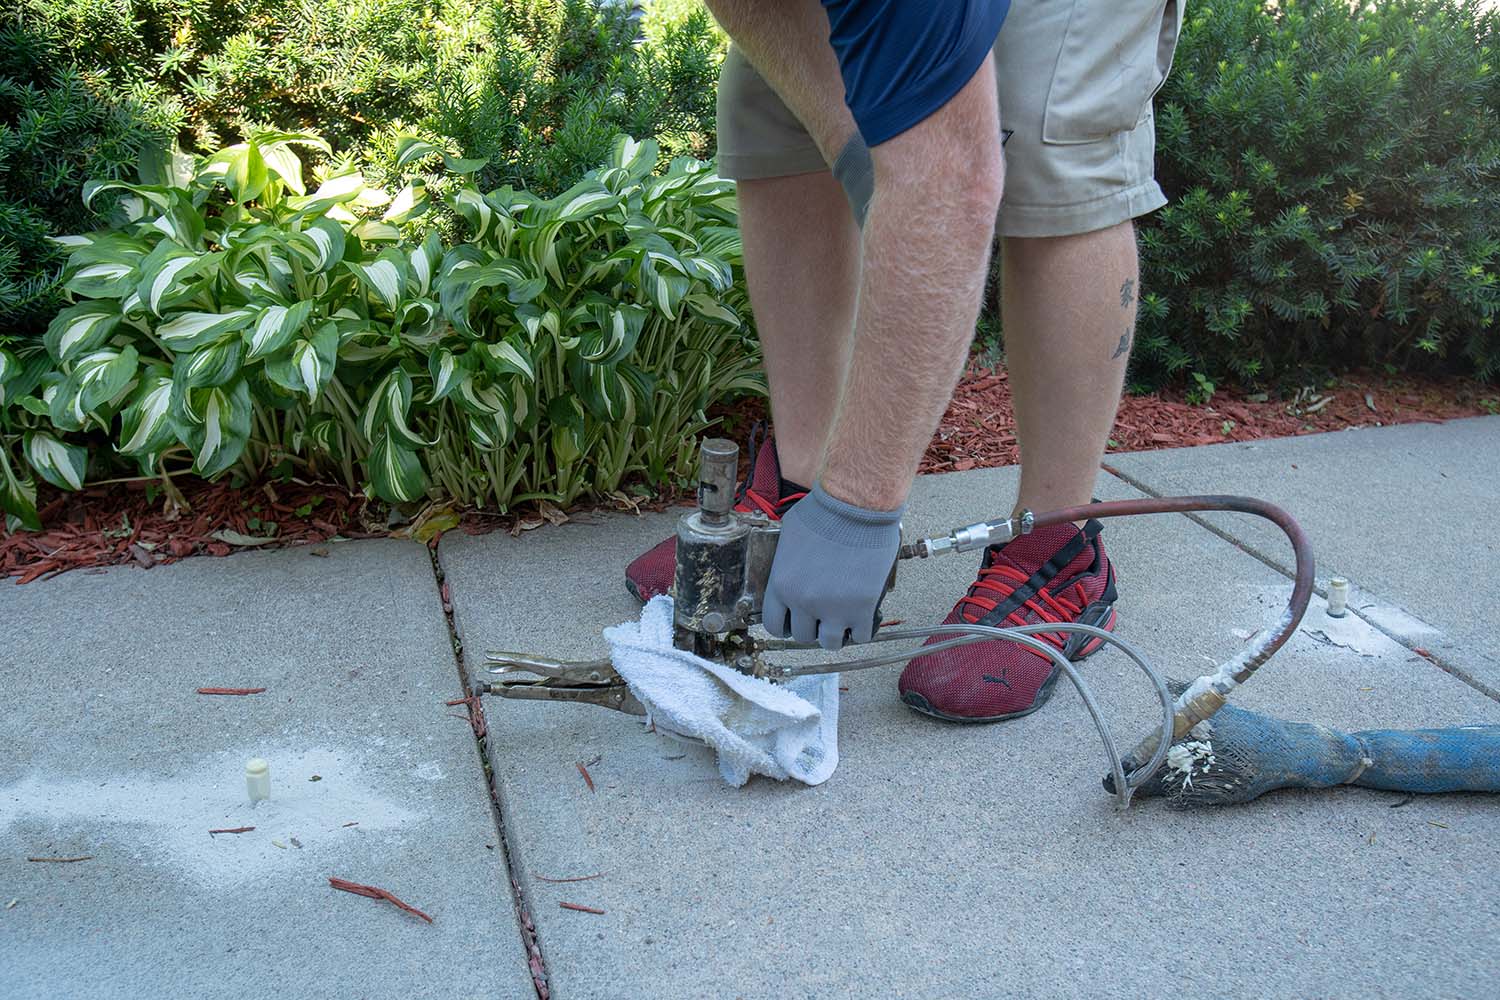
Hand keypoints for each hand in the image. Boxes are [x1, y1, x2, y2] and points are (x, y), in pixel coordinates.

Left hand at [762, 484, 901, 650]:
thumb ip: (785, 562)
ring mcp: (834, 608)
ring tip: (842, 620)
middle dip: (813, 626)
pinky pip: (861, 636)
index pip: (774, 625)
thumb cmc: (824, 511)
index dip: (786, 625)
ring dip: (836, 633)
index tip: (796, 621)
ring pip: (830, 643)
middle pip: (803, 636)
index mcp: (782, 585)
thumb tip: (788, 570)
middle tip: (822, 615)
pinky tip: (861, 617)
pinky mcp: (862, 607)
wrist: (856, 506)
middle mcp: (804, 602)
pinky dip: (861, 630)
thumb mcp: (789, 535)